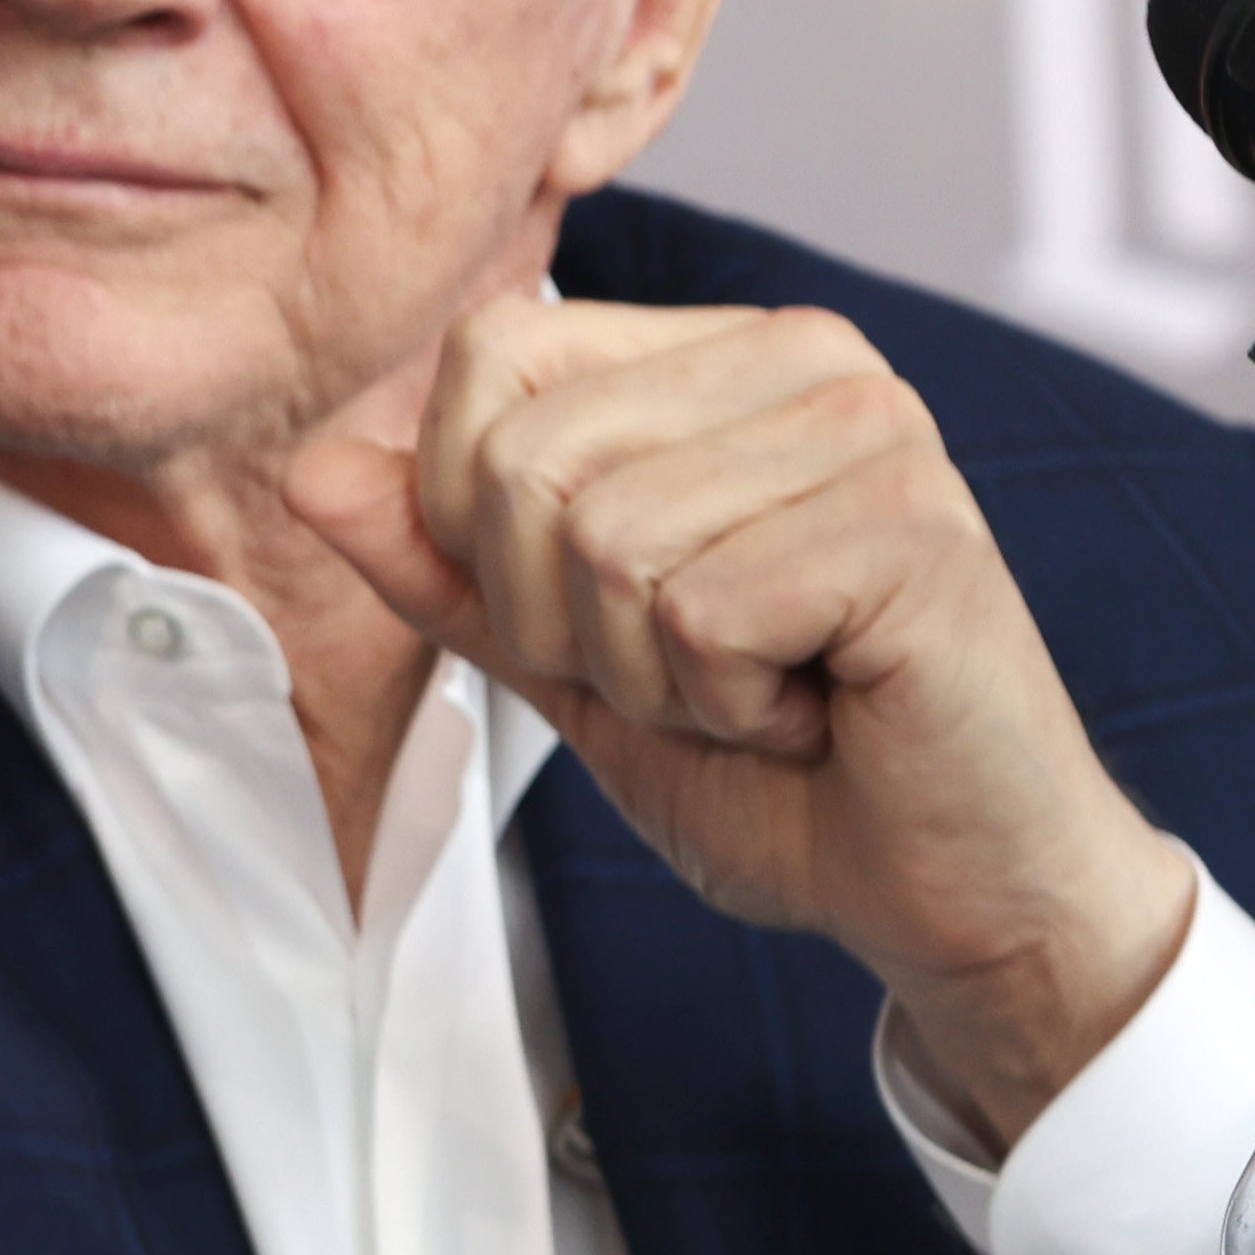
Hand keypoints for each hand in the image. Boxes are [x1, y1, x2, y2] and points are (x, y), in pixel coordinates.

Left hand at [285, 293, 1186, 1139]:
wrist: (942, 896)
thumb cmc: (776, 775)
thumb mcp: (562, 664)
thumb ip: (443, 566)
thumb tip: (313, 471)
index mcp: (717, 359)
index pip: (486, 358)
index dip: (477, 525)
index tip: (600, 616)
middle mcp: (806, 358)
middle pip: (524, 458)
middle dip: (563, 621)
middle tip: (695, 675)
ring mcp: (871, 428)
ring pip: (603, 542)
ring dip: (652, 676)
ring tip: (766, 692)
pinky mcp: (913, 525)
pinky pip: (694, 613)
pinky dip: (728, 705)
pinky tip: (818, 711)